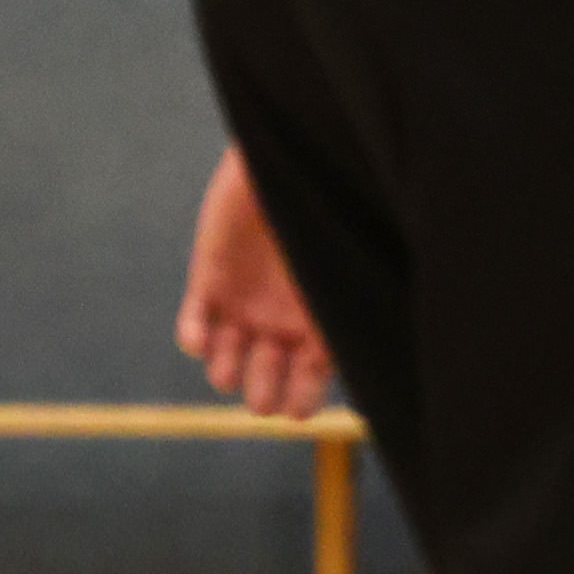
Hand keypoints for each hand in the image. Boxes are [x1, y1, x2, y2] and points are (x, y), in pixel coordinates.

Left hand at [176, 148, 334, 418]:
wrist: (289, 161)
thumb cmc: (332, 212)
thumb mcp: (350, 268)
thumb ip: (354, 309)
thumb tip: (380, 358)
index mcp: (321, 323)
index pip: (313, 380)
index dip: (303, 400)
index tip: (296, 413)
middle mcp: (281, 322)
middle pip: (266, 379)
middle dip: (263, 392)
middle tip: (262, 399)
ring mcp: (242, 305)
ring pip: (225, 361)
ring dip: (225, 371)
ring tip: (228, 371)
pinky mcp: (208, 282)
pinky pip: (193, 324)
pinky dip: (193, 337)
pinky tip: (199, 340)